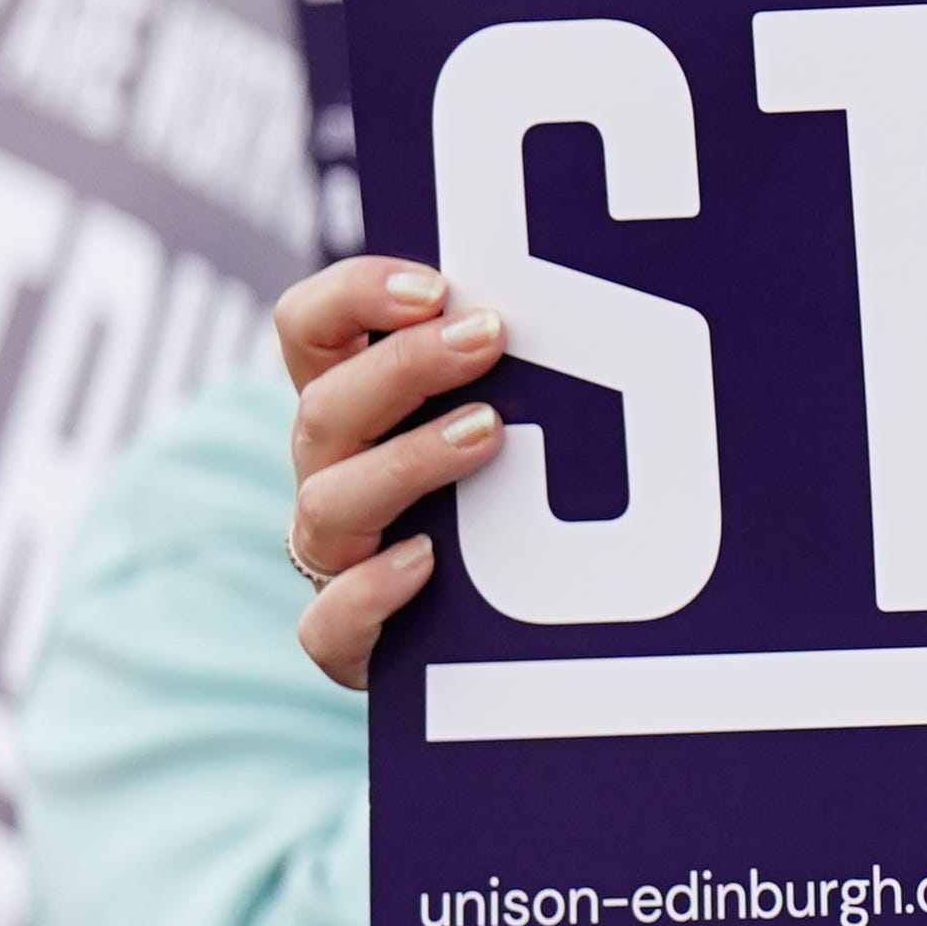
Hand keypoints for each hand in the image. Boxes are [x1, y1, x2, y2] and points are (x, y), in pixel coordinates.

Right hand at [279, 255, 509, 689]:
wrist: (500, 627)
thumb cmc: (512, 490)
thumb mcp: (508, 410)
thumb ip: (520, 360)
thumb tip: (617, 302)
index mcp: (355, 401)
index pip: (310, 326)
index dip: (354, 295)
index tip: (436, 285)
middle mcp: (332, 471)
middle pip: (324, 407)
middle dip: (404, 364)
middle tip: (489, 336)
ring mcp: (335, 556)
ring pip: (328, 504)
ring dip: (406, 460)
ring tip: (487, 434)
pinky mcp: (349, 640)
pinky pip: (328, 624)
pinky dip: (369, 592)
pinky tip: (425, 561)